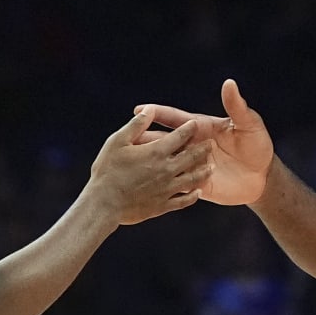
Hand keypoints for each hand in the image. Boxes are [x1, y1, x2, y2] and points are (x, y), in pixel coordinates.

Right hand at [88, 112, 211, 225]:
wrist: (104, 204)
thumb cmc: (107, 170)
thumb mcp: (118, 142)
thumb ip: (137, 125)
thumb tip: (149, 109)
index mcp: (156, 152)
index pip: (179, 136)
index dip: (188, 128)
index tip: (195, 124)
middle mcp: (167, 170)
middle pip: (191, 157)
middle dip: (202, 149)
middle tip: (211, 144)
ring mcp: (167, 189)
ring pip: (192, 179)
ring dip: (203, 172)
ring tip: (211, 167)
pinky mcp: (163, 206)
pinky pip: (183, 200)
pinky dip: (192, 196)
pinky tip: (197, 192)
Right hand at [135, 79, 272, 205]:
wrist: (263, 177)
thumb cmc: (258, 146)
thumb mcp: (249, 125)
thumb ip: (237, 107)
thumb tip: (229, 83)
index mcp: (201, 128)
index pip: (174, 118)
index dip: (157, 113)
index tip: (138, 109)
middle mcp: (193, 146)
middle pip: (165, 141)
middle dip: (145, 140)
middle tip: (125, 140)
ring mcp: (193, 166)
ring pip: (167, 163)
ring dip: (151, 163)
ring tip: (131, 164)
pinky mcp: (197, 185)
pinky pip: (177, 184)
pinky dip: (165, 183)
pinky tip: (149, 187)